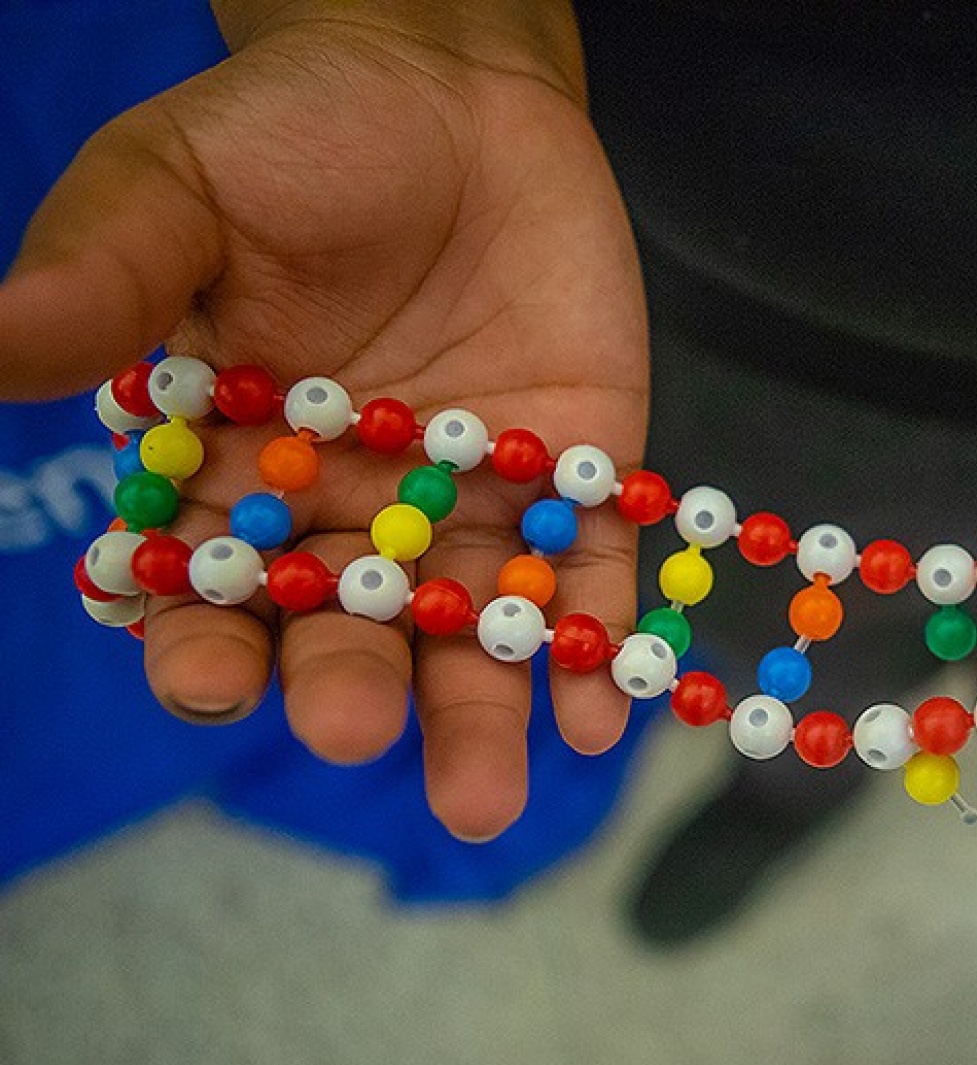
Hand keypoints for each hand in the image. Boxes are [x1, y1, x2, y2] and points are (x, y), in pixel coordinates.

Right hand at [0, 14, 649, 837]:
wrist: (454, 88)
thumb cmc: (295, 132)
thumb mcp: (178, 186)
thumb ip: (106, 278)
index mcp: (228, 473)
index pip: (203, 590)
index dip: (200, 642)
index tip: (206, 679)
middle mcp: (345, 517)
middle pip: (338, 634)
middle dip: (345, 690)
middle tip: (352, 732)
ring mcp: (464, 508)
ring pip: (465, 636)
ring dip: (478, 718)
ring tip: (485, 797)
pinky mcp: (575, 480)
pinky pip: (589, 579)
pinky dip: (601, 644)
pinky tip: (603, 715)